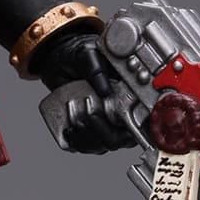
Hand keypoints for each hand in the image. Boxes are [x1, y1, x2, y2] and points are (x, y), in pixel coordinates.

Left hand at [34, 31, 145, 153]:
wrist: (59, 56)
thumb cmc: (79, 53)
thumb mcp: (87, 54)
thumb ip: (97, 69)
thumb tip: (105, 90)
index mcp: (129, 94)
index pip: (140, 123)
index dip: (131, 128)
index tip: (111, 117)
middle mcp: (119, 112)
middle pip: (117, 140)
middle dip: (100, 131)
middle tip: (86, 112)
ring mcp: (102, 123)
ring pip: (100, 145)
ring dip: (86, 136)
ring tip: (73, 116)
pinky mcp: (86, 128)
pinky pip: (84, 146)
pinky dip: (76, 142)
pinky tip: (68, 129)